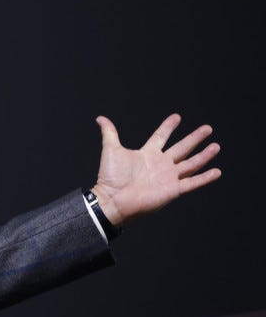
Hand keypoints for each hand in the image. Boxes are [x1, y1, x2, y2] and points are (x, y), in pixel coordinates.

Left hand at [90, 113, 220, 226]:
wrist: (113, 199)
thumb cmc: (110, 178)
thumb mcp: (111, 150)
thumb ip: (109, 133)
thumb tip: (100, 118)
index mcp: (147, 154)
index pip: (161, 137)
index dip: (168, 127)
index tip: (176, 117)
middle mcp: (160, 164)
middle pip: (182, 148)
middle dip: (194, 138)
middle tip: (207, 128)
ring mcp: (168, 177)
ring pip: (191, 163)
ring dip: (204, 156)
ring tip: (215, 146)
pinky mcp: (173, 189)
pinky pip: (192, 182)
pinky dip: (205, 178)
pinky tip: (216, 171)